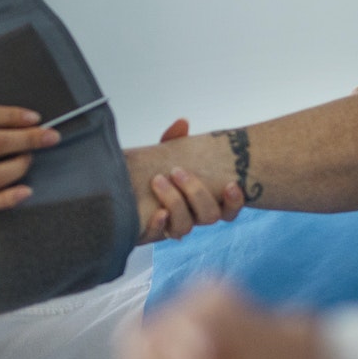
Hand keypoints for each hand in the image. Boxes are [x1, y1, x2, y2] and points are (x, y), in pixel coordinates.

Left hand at [130, 119, 245, 242]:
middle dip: (197, 193)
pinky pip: (159, 236)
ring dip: (176, 203)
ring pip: (185, 227)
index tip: (230, 184)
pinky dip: (159, 225)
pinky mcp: (152, 233)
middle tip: (177, 172)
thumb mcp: (165, 155)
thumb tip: (183, 122)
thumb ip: (174, 140)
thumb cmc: (155, 173)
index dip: (234, 201)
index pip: (230, 209)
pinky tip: (157, 213)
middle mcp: (193, 217)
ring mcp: (173, 227)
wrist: (123, 191)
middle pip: (209, 216)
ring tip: (158, 181)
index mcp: (204, 200)